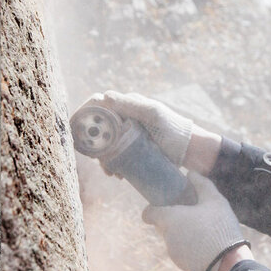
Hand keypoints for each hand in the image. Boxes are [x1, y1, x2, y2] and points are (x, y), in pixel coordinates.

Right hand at [82, 91, 196, 166]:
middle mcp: (126, 117)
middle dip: (95, 143)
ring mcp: (129, 134)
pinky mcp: (133, 148)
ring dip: (103, 158)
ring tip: (110, 171)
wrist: (191, 150)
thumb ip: (131, 105)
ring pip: (106, 144)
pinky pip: (116, 155)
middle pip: (100, 127)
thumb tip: (105, 97)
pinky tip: (117, 174)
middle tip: (97, 158)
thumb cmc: (173, 128)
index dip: (86, 115)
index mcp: (128, 104)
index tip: (79, 129)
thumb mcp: (152, 114)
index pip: (99, 105)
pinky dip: (113, 164)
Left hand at [141, 172, 246, 270]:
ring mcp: (173, 253)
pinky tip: (206, 246)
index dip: (153, 209)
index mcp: (169, 219)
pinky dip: (190, 248)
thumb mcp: (215, 200)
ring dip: (183, 235)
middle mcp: (167, 237)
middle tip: (193, 216)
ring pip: (173, 240)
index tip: (164, 206)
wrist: (228, 262)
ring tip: (204, 231)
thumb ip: (201, 184)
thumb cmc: (220, 227)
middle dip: (175, 221)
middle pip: (163, 226)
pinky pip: (183, 253)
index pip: (148, 214)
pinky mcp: (182, 265)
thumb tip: (191, 173)